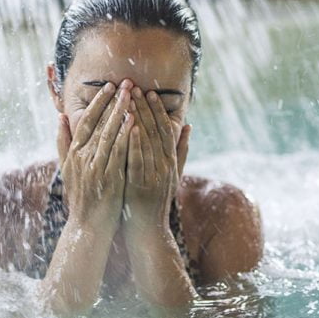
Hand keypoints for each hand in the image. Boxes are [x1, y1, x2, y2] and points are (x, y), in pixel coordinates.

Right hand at [56, 80, 133, 230]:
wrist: (87, 225)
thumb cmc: (81, 196)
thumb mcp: (66, 168)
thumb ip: (62, 142)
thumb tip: (61, 117)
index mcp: (74, 153)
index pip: (86, 121)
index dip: (98, 102)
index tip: (109, 86)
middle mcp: (83, 157)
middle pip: (99, 123)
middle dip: (113, 101)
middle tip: (125, 83)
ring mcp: (95, 167)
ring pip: (109, 133)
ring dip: (121, 112)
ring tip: (132, 95)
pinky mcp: (109, 177)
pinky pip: (118, 152)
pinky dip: (125, 134)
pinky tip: (134, 120)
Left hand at [123, 87, 189, 231]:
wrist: (148, 231)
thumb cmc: (155, 201)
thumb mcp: (171, 175)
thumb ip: (180, 151)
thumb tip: (189, 126)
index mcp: (170, 162)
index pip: (165, 130)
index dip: (158, 110)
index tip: (149, 92)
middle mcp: (165, 166)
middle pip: (156, 131)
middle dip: (145, 108)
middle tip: (135, 87)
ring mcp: (154, 175)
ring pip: (147, 142)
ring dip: (139, 118)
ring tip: (130, 99)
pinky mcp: (141, 185)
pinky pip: (138, 160)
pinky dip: (135, 142)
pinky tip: (129, 126)